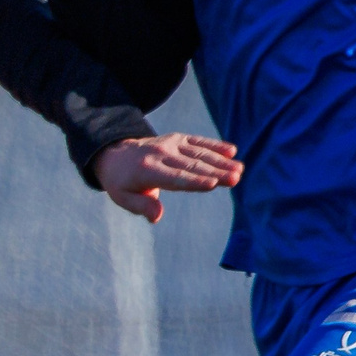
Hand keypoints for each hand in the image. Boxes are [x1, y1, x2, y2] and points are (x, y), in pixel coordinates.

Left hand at [91, 131, 241, 222]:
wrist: (115, 154)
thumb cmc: (122, 182)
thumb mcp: (123, 198)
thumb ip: (141, 206)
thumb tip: (157, 217)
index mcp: (147, 171)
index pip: (175, 178)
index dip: (194, 181)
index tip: (212, 184)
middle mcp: (161, 155)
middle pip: (192, 166)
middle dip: (215, 172)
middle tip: (235, 178)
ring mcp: (170, 144)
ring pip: (199, 153)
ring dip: (220, 161)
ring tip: (239, 169)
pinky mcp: (177, 139)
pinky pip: (197, 141)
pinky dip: (214, 145)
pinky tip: (231, 151)